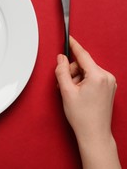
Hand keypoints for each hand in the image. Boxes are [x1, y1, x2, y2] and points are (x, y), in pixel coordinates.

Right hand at [55, 36, 119, 168]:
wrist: (94, 133)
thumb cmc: (82, 116)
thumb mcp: (66, 91)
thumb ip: (62, 71)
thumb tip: (61, 59)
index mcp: (98, 76)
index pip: (83, 55)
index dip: (73, 46)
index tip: (69, 38)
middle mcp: (107, 77)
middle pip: (83, 64)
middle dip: (72, 72)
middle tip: (65, 85)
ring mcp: (110, 83)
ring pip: (87, 71)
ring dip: (76, 78)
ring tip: (72, 93)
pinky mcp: (109, 88)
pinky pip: (93, 77)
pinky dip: (83, 82)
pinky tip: (79, 93)